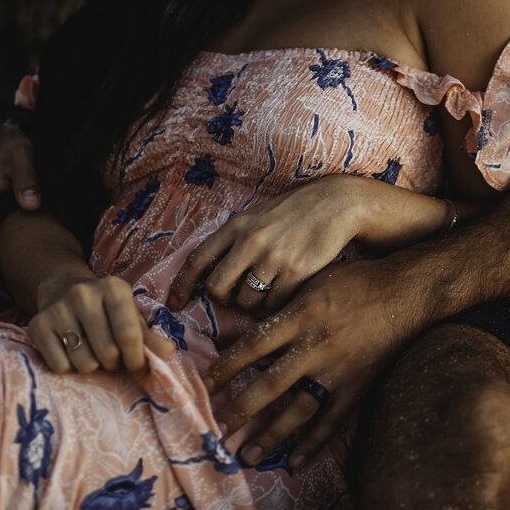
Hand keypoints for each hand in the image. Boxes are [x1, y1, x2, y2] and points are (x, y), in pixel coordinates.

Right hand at [27, 273, 175, 373]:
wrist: (61, 288)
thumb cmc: (106, 309)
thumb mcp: (130, 315)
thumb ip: (149, 337)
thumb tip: (169, 353)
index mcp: (114, 288)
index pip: (128, 334)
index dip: (136, 359)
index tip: (136, 366)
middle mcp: (83, 294)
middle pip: (107, 353)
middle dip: (114, 364)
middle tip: (111, 358)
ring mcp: (58, 309)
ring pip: (84, 363)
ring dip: (92, 367)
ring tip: (91, 352)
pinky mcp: (37, 325)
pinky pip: (60, 366)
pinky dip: (69, 368)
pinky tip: (71, 351)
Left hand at [167, 176, 363, 312]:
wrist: (335, 205)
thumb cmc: (293, 212)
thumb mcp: (257, 216)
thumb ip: (234, 239)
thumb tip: (210, 271)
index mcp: (236, 226)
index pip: (197, 259)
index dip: (181, 286)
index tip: (174, 304)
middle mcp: (250, 242)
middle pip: (217, 288)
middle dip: (223, 299)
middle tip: (236, 297)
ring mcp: (272, 258)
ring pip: (245, 301)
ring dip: (252, 304)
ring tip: (267, 289)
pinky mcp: (295, 272)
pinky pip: (273, 304)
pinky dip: (275, 304)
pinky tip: (285, 290)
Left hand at [202, 258, 424, 469]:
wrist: (405, 291)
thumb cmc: (355, 280)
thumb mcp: (312, 281)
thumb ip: (281, 305)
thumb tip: (243, 325)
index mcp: (301, 316)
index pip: (253, 345)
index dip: (226, 366)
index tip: (205, 383)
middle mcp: (315, 346)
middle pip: (270, 384)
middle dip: (240, 409)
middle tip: (216, 429)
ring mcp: (337, 371)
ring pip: (298, 409)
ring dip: (270, 435)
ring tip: (247, 454)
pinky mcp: (357, 387)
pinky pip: (332, 421)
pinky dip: (313, 443)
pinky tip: (295, 461)